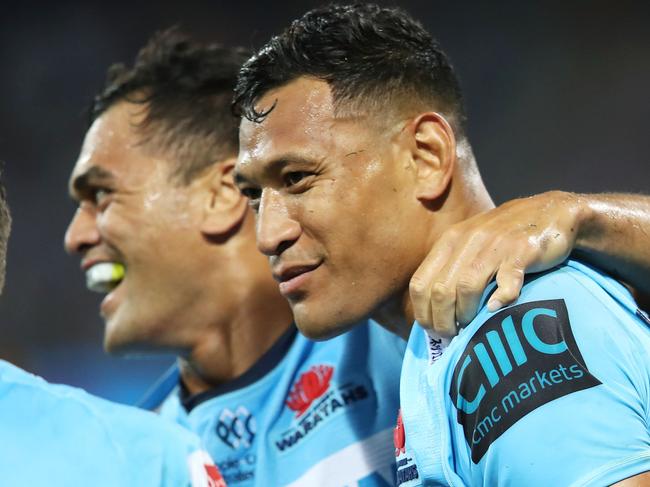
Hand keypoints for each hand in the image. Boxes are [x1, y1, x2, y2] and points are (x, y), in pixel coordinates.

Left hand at [409, 191, 582, 336]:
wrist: (551, 210)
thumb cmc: (505, 236)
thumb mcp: (469, 244)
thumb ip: (452, 268)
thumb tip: (434, 310)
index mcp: (449, 241)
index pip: (420, 283)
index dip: (422, 311)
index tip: (432, 329)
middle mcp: (467, 241)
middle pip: (441, 290)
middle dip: (442, 320)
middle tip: (451, 335)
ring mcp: (494, 245)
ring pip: (466, 287)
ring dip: (466, 314)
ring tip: (471, 326)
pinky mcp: (522, 251)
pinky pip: (507, 281)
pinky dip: (501, 299)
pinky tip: (497, 308)